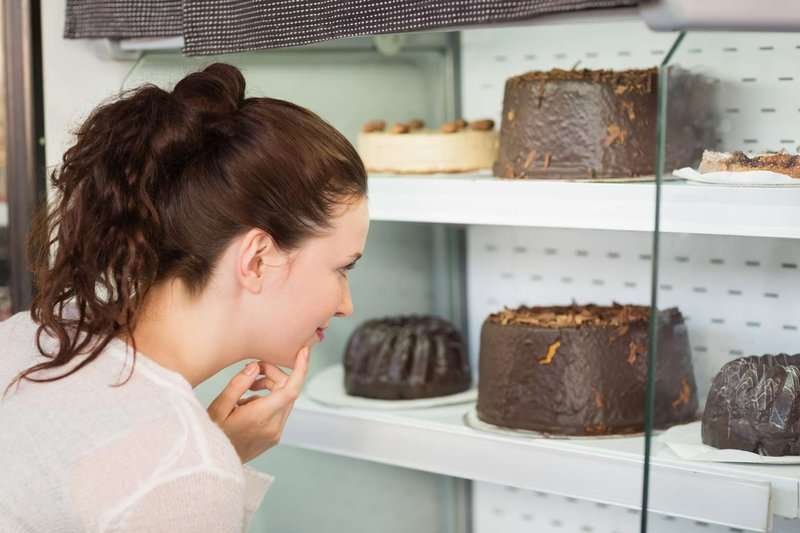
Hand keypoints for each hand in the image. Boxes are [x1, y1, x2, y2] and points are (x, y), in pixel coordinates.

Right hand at [208, 346, 309, 462]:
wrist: (212, 465)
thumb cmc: (211, 436)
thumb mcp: (218, 407)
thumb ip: (238, 385)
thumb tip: (255, 368)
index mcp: (260, 417)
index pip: (291, 389)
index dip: (300, 368)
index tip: (304, 352)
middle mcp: (273, 427)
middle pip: (288, 390)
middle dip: (275, 375)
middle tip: (255, 369)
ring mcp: (275, 434)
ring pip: (285, 400)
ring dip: (272, 387)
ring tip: (248, 388)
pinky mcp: (274, 437)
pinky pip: (280, 411)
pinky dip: (270, 400)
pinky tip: (249, 402)